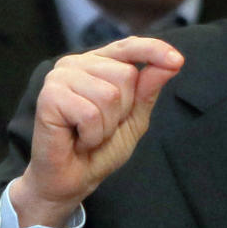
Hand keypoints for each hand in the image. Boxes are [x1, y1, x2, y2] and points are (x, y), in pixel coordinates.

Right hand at [9, 37, 183, 227]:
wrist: (72, 181)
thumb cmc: (101, 148)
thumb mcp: (134, 118)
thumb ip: (148, 89)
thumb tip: (172, 60)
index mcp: (97, 63)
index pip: (129, 46)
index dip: (154, 50)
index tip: (177, 61)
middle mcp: (76, 64)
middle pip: (125, 74)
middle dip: (123, 110)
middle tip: (102, 127)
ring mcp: (60, 78)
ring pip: (110, 94)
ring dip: (107, 125)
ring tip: (90, 134)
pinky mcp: (49, 97)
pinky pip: (90, 113)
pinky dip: (92, 135)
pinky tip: (79, 140)